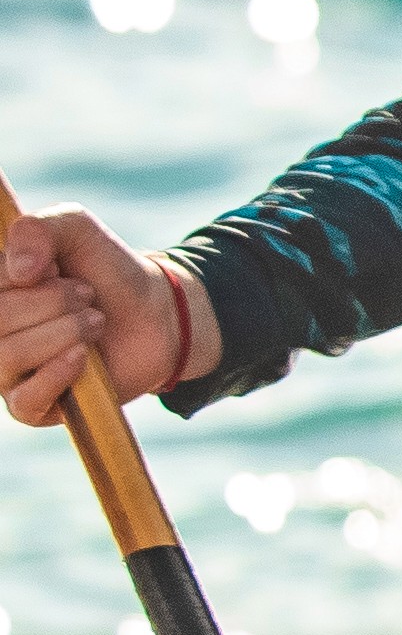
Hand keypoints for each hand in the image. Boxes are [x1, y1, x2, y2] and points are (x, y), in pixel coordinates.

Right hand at [0, 208, 209, 424]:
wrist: (155, 313)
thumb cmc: (106, 271)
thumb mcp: (75, 229)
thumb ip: (39, 228)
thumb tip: (19, 272)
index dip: (23, 275)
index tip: (60, 267)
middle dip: (51, 302)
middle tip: (87, 295)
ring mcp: (6, 372)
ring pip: (6, 357)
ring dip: (61, 332)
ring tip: (96, 320)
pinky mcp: (32, 406)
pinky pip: (24, 401)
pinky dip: (56, 374)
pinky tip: (83, 356)